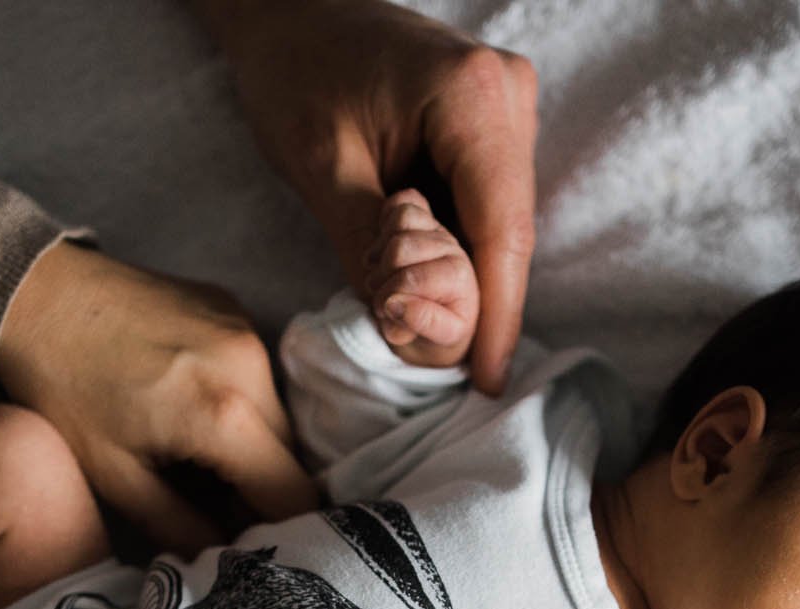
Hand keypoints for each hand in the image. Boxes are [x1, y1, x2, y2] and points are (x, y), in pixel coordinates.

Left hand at [0, 242, 319, 554]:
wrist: (36, 294)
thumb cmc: (64, 392)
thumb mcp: (116, 479)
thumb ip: (182, 529)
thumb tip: (226, 559)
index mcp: (225, 414)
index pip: (294, 494)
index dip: (279, 529)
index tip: (248, 542)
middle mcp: (252, 365)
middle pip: (292, 455)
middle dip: (262, 489)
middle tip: (214, 505)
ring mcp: (247, 329)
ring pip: (278, 417)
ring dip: (251, 447)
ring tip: (194, 456)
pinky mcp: (236, 309)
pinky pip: (259, 377)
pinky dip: (239, 405)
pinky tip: (189, 408)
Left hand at [197, 0, 536, 393]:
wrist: (291, 12)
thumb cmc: (295, 73)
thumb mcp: (319, 165)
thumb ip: (368, 247)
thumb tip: (406, 326)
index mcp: (472, 96)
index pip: (500, 229)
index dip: (496, 314)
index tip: (486, 381)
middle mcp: (508, 94)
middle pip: (508, 230)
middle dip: (475, 301)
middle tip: (433, 361)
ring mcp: (508, 104)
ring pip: (501, 223)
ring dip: (465, 277)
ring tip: (412, 315)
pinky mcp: (494, 122)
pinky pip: (487, 204)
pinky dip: (458, 247)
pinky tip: (421, 276)